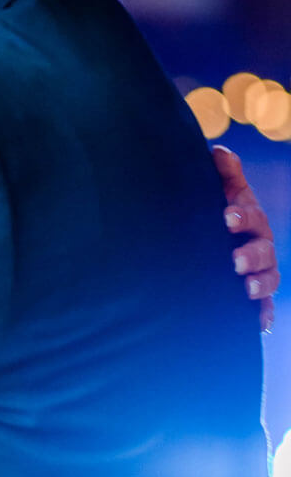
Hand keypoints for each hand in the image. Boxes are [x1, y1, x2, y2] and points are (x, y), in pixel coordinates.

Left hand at [213, 146, 278, 331]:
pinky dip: (262, 315)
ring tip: (245, 290)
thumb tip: (219, 152)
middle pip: (262, 251)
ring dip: (259, 285)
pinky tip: (257, 325)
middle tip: (234, 262)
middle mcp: (258, 246)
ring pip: (267, 280)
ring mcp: (257, 271)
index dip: (241, 216)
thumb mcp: (220, 192)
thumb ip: (223, 174)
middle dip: (251, 256)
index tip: (225, 218)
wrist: (209, 239)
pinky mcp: (253, 296)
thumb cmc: (216, 212)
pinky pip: (263, 308)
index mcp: (249, 220)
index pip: (249, 216)